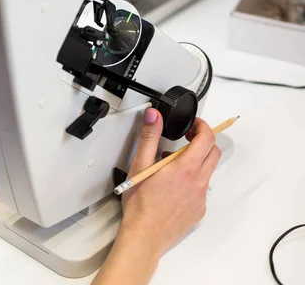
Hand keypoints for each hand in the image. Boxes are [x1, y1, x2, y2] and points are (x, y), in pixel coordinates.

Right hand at [93, 109, 219, 284]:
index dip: (202, 126)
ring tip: (172, 166)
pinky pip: (201, 188)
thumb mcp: (140, 165)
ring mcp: (201, 197)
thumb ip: (149, 137)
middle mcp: (199, 182)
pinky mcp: (198, 210)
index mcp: (186, 168)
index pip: (207, 139)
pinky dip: (192, 180)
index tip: (193, 124)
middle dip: (202, 141)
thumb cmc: (140, 204)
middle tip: (186, 139)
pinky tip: (172, 187)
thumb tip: (154, 116)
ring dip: (196, 161)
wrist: (144, 236)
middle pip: (213, 153)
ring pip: (207, 171)